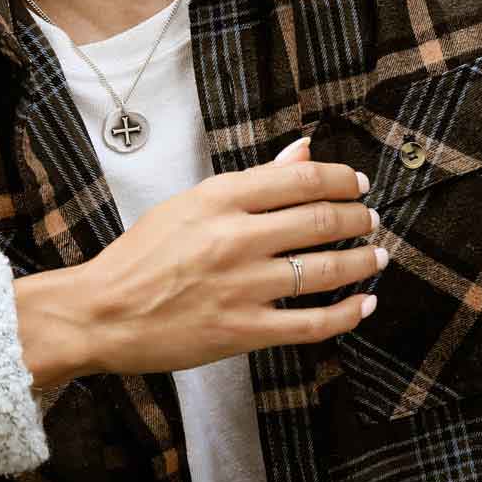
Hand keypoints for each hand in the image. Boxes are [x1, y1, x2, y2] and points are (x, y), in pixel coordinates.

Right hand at [15, 138, 382, 388]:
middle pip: (321, 220)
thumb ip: (252, 179)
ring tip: (377, 256)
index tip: (358, 183)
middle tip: (371, 218)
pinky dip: (347, 314)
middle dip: (358, 218)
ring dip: (362, 262)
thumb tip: (303, 151)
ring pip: (324, 270)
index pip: (299, 178)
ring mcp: (242, 286)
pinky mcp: (244, 330)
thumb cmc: (142, 254)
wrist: (104, 310)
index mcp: (218, 198)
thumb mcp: (190, 202)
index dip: (340, 179)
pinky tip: (364, 304)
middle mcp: (235, 237)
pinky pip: (312, 323)